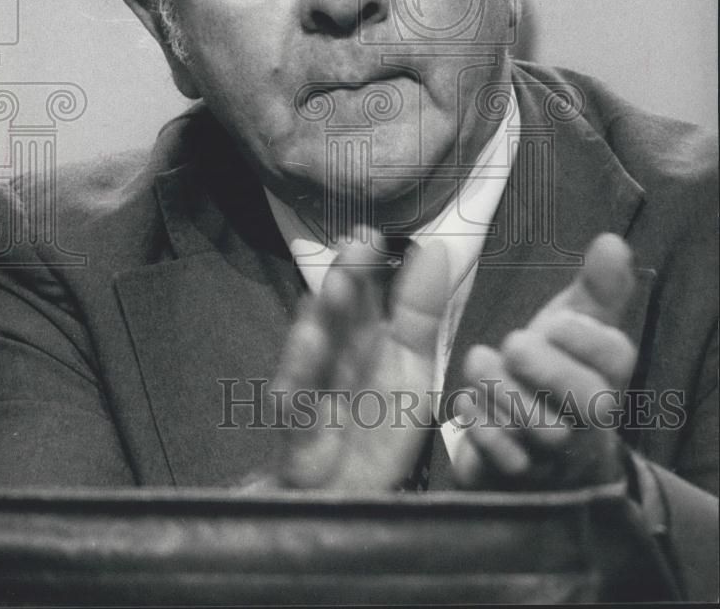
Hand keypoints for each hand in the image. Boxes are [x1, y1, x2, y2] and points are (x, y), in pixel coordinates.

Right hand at [260, 230, 450, 490]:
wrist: (348, 500)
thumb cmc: (379, 429)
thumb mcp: (410, 368)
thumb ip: (418, 312)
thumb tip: (437, 247)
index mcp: (362, 342)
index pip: (361, 299)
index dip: (363, 268)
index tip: (369, 235)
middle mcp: (332, 363)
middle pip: (334, 321)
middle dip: (342, 285)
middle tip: (353, 248)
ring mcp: (311, 401)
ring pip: (311, 360)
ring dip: (318, 329)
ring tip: (332, 292)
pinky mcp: (298, 445)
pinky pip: (298, 419)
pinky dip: (299, 397)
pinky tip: (304, 372)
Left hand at [452, 233, 637, 489]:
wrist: (535, 454)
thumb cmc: (555, 377)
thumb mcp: (574, 328)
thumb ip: (594, 289)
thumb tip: (612, 241)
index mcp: (602, 377)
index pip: (617, 359)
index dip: (590, 338)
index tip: (558, 320)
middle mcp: (584, 420)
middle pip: (590, 404)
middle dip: (551, 369)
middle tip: (515, 343)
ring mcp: (550, 455)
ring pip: (544, 433)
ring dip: (508, 393)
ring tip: (480, 363)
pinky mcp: (510, 479)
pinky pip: (503, 463)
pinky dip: (484, 431)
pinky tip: (467, 405)